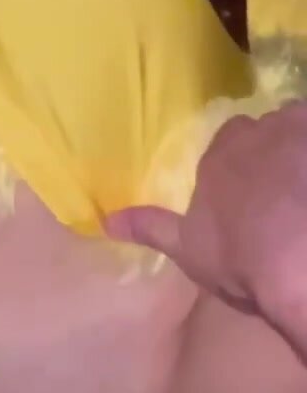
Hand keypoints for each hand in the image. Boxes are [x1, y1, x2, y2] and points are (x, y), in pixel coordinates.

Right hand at [107, 102, 306, 359]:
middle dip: (272, 150)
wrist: (303, 264)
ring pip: (302, 128)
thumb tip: (106, 219)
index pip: (227, 140)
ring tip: (305, 184)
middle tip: (284, 188)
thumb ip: (150, 227)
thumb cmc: (240, 259)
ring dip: (302, 148)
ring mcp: (302, 134)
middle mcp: (259, 133)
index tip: (245, 190)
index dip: (238, 163)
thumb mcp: (188, 249)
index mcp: (221, 154)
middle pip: (267, 130)